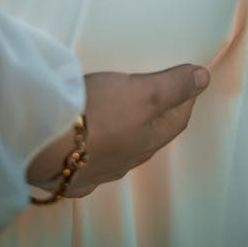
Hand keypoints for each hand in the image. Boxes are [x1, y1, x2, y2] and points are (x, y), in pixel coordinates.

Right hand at [27, 64, 209, 196]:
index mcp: (149, 141)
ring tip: (120, 104)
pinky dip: (97, 143)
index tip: (186, 76)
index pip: (179, 116)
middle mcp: (128, 159)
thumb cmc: (97, 113)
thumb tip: (205, 78)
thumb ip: (174, 85)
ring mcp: (99, 169)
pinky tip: (90, 137)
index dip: (185, 94)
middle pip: (151, 131)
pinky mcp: (70, 170)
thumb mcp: (143, 92)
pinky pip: (92, 156)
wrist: (42, 142)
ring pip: (122, 145)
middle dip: (156, 109)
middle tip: (155, 85)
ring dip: (126, 126)